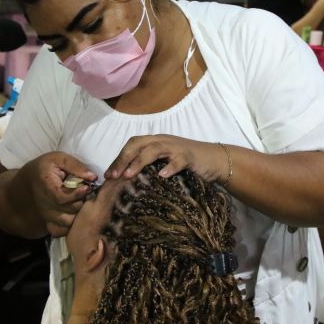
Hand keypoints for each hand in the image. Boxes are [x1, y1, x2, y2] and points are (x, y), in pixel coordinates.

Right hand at [22, 152, 97, 236]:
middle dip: (81, 202)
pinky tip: (74, 214)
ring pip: (66, 222)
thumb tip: (93, 177)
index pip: (60, 197)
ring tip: (80, 203)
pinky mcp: (47, 222)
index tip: (87, 187)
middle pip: (67, 210)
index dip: (76, 194)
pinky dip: (70, 226)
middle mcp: (43, 203)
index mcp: (45, 185)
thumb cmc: (47, 167)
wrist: (30, 179)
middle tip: (87, 194)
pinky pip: (60, 231)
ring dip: (77, 214)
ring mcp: (45, 214)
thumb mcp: (59, 158)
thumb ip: (76, 166)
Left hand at [105, 135, 227, 182]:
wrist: (215, 160)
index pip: (131, 146)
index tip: (108, 176)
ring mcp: (176, 147)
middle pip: (137, 144)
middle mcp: (163, 141)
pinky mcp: (190, 156)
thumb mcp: (164, 164)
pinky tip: (162, 176)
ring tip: (128, 176)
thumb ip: (149, 168)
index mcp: (154, 142)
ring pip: (154, 149)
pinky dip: (170, 167)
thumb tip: (126, 182)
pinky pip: (178, 160)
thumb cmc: (187, 165)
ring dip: (139, 162)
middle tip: (113, 177)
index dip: (118, 159)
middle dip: (123, 159)